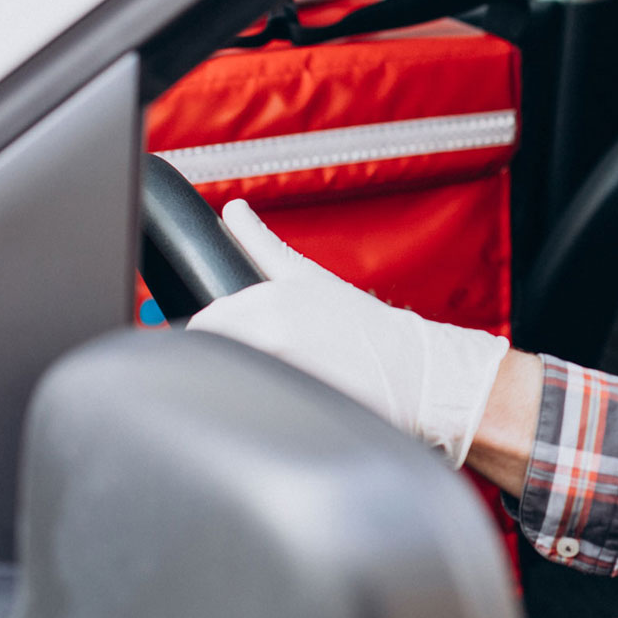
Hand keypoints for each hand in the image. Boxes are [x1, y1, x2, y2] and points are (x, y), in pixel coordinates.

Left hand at [188, 200, 508, 466]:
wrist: (413, 370)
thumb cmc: (365, 327)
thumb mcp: (307, 275)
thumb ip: (259, 242)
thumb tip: (232, 208)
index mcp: (264, 302)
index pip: (204, 324)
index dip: (215, 333)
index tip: (241, 339)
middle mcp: (265, 334)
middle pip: (211, 352)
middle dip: (227, 355)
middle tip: (270, 360)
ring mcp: (275, 373)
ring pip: (225, 380)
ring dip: (238, 380)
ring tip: (278, 379)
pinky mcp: (285, 407)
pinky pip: (245, 408)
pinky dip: (251, 406)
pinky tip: (279, 402)